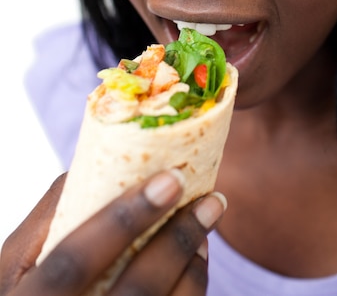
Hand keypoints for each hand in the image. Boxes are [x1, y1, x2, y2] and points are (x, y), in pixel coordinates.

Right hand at [0, 170, 225, 294]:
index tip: (169, 181)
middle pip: (135, 292)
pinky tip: (198, 255)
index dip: (121, 221)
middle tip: (210, 200)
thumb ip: (53, 212)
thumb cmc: (30, 287)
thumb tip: (109, 160)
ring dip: (194, 263)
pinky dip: (193, 285)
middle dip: (177, 240)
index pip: (75, 261)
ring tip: (208, 220)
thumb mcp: (19, 257)